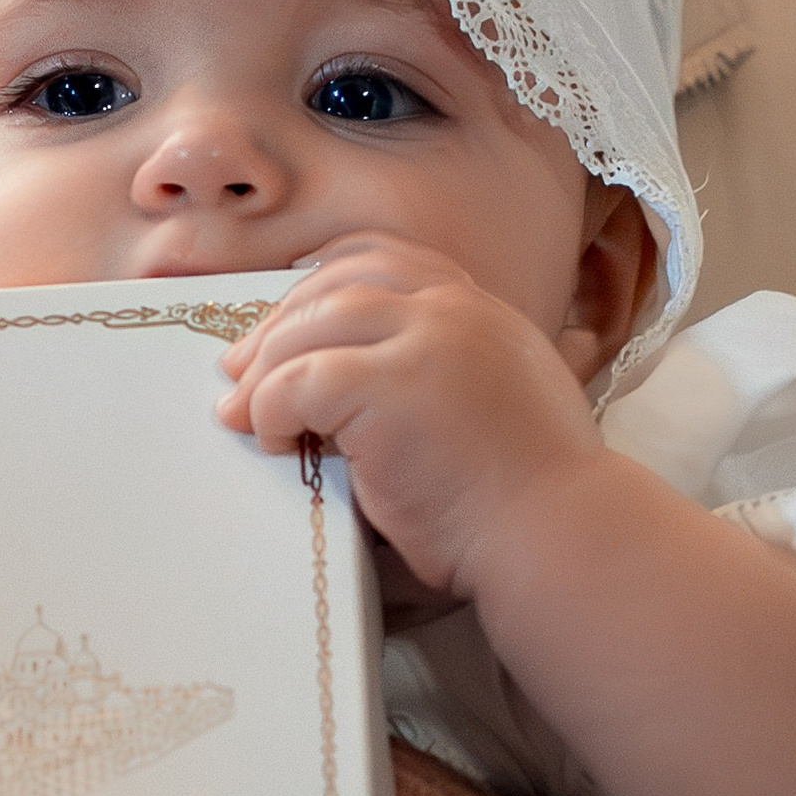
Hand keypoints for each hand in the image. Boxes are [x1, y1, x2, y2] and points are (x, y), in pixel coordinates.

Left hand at [217, 232, 604, 599]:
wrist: (556, 536)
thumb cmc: (526, 497)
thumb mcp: (497, 402)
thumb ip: (444, 373)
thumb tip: (355, 382)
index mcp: (480, 309)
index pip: (383, 260)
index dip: (321, 286)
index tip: (288, 323)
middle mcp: (453, 309)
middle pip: (336, 283)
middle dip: (277, 323)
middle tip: (239, 369)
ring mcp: (424, 340)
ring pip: (310, 326)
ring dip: (265, 370)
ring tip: (245, 414)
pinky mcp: (389, 386)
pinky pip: (297, 381)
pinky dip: (269, 409)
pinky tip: (273, 441)